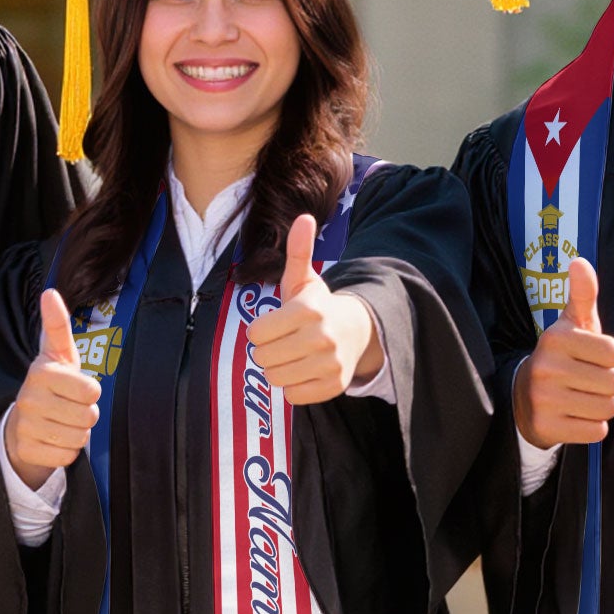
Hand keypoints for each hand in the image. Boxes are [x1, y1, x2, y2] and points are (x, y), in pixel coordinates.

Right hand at [3, 288, 101, 488]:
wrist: (22, 424)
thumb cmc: (51, 385)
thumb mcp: (58, 355)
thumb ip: (57, 325)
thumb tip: (50, 292)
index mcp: (40, 372)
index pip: (91, 390)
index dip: (90, 392)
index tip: (76, 387)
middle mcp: (29, 398)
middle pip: (88, 417)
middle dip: (86, 415)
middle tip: (69, 408)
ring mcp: (25, 426)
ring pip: (79, 438)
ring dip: (77, 433)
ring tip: (61, 423)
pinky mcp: (26, 450)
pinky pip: (67, 456)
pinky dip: (66, 451)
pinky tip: (53, 440)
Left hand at [246, 214, 380, 404]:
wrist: (356, 331)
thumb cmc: (318, 306)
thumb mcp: (304, 279)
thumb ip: (298, 251)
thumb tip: (304, 217)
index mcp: (309, 310)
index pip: (256, 334)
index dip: (259, 331)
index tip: (274, 325)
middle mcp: (322, 338)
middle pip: (263, 358)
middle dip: (267, 350)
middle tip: (283, 342)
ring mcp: (330, 364)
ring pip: (275, 379)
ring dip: (278, 369)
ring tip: (292, 355)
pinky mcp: (334, 386)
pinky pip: (292, 395)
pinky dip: (293, 386)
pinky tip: (304, 370)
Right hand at [513, 257, 613, 445]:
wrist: (522, 398)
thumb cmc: (561, 357)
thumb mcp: (571, 324)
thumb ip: (582, 294)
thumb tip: (580, 261)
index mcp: (556, 338)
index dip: (611, 359)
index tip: (592, 358)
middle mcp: (546, 367)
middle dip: (608, 385)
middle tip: (587, 381)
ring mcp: (544, 399)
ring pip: (608, 408)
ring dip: (602, 406)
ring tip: (581, 398)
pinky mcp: (547, 427)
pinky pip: (596, 431)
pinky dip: (591, 426)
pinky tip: (574, 416)